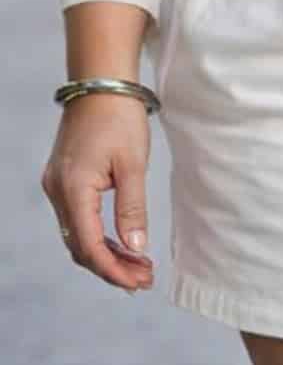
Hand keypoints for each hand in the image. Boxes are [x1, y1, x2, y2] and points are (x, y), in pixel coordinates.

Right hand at [41, 95, 154, 292]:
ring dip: (104, 253)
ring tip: (136, 266)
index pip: (89, 246)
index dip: (113, 270)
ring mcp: (56, 185)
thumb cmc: (120, 116)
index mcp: (73, 190)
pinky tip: (118, 242)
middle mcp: (57, 192)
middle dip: (111, 267)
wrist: (100, 82)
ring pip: (76, 234)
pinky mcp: (62, 179)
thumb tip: (136, 248)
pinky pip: (76, 218)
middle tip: (143, 279)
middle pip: (79, 246)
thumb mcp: (133, 163)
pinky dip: (96, 234)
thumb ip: (132, 208)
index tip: (139, 282)